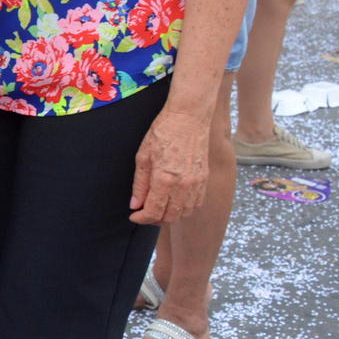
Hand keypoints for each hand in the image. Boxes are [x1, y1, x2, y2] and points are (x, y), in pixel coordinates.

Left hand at [128, 106, 210, 224]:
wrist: (188, 119)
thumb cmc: (162, 133)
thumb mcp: (143, 157)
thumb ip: (139, 185)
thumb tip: (135, 205)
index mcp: (164, 180)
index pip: (153, 212)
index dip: (141, 218)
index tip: (134, 216)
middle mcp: (183, 185)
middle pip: (170, 217)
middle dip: (154, 219)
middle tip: (144, 212)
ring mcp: (197, 183)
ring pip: (184, 213)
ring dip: (170, 216)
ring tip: (157, 207)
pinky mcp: (205, 180)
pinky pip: (196, 204)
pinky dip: (184, 209)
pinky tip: (174, 202)